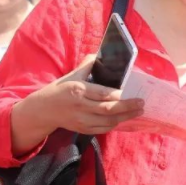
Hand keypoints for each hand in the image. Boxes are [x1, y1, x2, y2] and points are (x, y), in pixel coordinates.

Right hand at [21, 55, 143, 135]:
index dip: (120, 95)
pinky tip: (124, 118)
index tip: (133, 92)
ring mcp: (81, 120)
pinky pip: (103, 129)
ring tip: (138, 111)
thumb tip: (105, 54)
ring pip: (107, 122)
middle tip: (141, 103)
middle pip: (107, 109)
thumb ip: (89, 65)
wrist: (43, 110)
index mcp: (78, 90)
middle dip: (127, 107)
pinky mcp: (82, 129)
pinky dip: (115, 124)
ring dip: (125, 117)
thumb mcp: (72, 75)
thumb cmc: (60, 89)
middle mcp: (80, 106)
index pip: (103, 93)